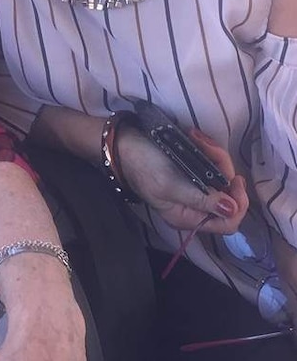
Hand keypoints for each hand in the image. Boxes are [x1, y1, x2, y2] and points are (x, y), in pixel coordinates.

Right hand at [118, 126, 248, 234]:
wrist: (121, 145)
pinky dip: (208, 150)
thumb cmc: (142, 166)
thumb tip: (231, 209)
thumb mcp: (170, 184)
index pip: (228, 222)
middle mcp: (195, 206)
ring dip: (215, 155)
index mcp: (188, 217)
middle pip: (229, 196)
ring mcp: (195, 189)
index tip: (234, 179)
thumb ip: (201, 198)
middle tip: (209, 148)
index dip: (237, 203)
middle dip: (224, 170)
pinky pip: (212, 165)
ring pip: (222, 177)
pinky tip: (195, 138)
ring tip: (197, 138)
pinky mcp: (193, 172)